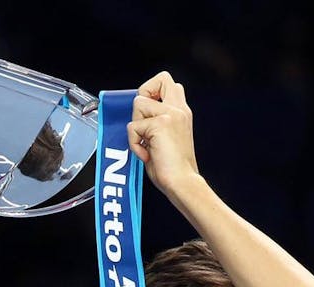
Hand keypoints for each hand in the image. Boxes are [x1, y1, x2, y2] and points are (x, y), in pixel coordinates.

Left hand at [127, 70, 200, 196]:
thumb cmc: (172, 167)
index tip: (147, 112)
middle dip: (143, 96)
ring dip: (136, 126)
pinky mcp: (160, 124)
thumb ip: (157, 122)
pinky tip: (146, 153)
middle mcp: (178, 110)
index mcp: (181, 112)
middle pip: (161, 78)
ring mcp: (170, 115)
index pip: (168, 82)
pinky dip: (134, 143)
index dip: (152, 90)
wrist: (181, 181)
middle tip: (144, 121)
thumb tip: (138, 118)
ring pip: (138, 103)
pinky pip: (132, 127)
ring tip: (146, 143)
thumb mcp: (165, 138)